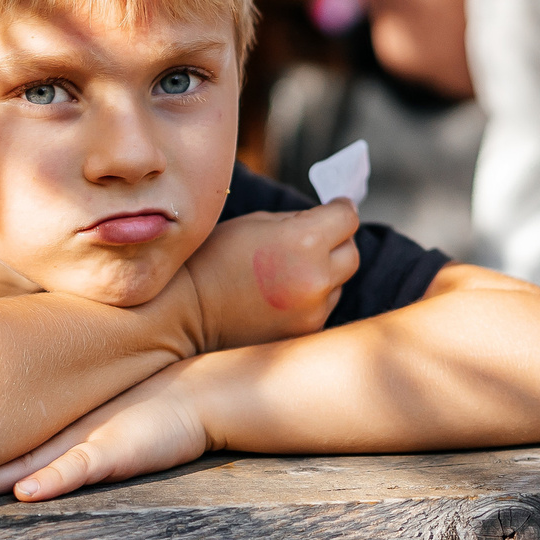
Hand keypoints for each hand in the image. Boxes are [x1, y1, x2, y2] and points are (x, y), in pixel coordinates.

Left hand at [0, 364, 211, 503]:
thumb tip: (33, 452)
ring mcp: (86, 442)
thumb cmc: (152, 406)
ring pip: (27, 464)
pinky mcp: (114, 453)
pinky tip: (24, 493)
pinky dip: (50, 482)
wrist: (201, 392)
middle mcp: (61, 434)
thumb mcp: (102, 422)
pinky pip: (77, 470)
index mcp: (54, 429)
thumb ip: (70, 435)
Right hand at [177, 203, 360, 351]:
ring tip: (286, 272)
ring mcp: (314, 311)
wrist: (187, 311)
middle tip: (315, 239)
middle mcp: (317, 278)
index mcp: (305, 242)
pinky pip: (321, 307)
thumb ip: (297, 221)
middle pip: (352, 252)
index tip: (336, 206)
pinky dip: (310, 299)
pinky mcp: (305, 333)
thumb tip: (326, 221)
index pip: (347, 217)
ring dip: (323, 273)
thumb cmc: (214, 258)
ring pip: (338, 283)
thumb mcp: (254, 223)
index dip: (340, 208)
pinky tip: (280, 296)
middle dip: (337, 241)